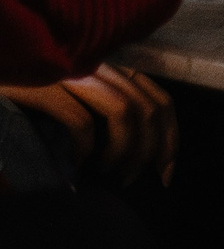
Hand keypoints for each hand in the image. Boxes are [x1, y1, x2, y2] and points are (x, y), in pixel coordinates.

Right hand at [0, 64, 177, 185]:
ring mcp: (73, 75)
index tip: (166, 174)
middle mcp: (98, 69)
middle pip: (151, 107)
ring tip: (107, 171)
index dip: (170, 138)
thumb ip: (106, 123)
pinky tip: (75, 164)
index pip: (160, 100)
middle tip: (131, 179)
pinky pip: (81, 120)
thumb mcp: (76, 114)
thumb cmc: (28, 111)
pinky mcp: (45, 87)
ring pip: (125, 111)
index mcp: (111, 74)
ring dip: (123, 150)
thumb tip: (140, 157)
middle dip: (151, 150)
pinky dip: (85, 147)